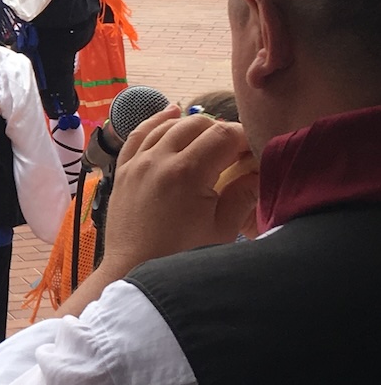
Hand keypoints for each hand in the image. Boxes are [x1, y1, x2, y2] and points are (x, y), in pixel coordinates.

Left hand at [101, 108, 258, 274]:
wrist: (132, 269)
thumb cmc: (180, 256)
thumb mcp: (221, 229)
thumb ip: (243, 194)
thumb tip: (261, 171)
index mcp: (187, 173)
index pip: (224, 135)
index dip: (245, 138)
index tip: (255, 152)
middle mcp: (158, 159)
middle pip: (197, 124)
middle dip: (221, 131)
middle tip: (235, 152)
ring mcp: (136, 162)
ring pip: (167, 125)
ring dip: (191, 125)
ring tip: (210, 138)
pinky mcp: (122, 169)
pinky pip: (138, 134)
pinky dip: (155, 121)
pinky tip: (170, 114)